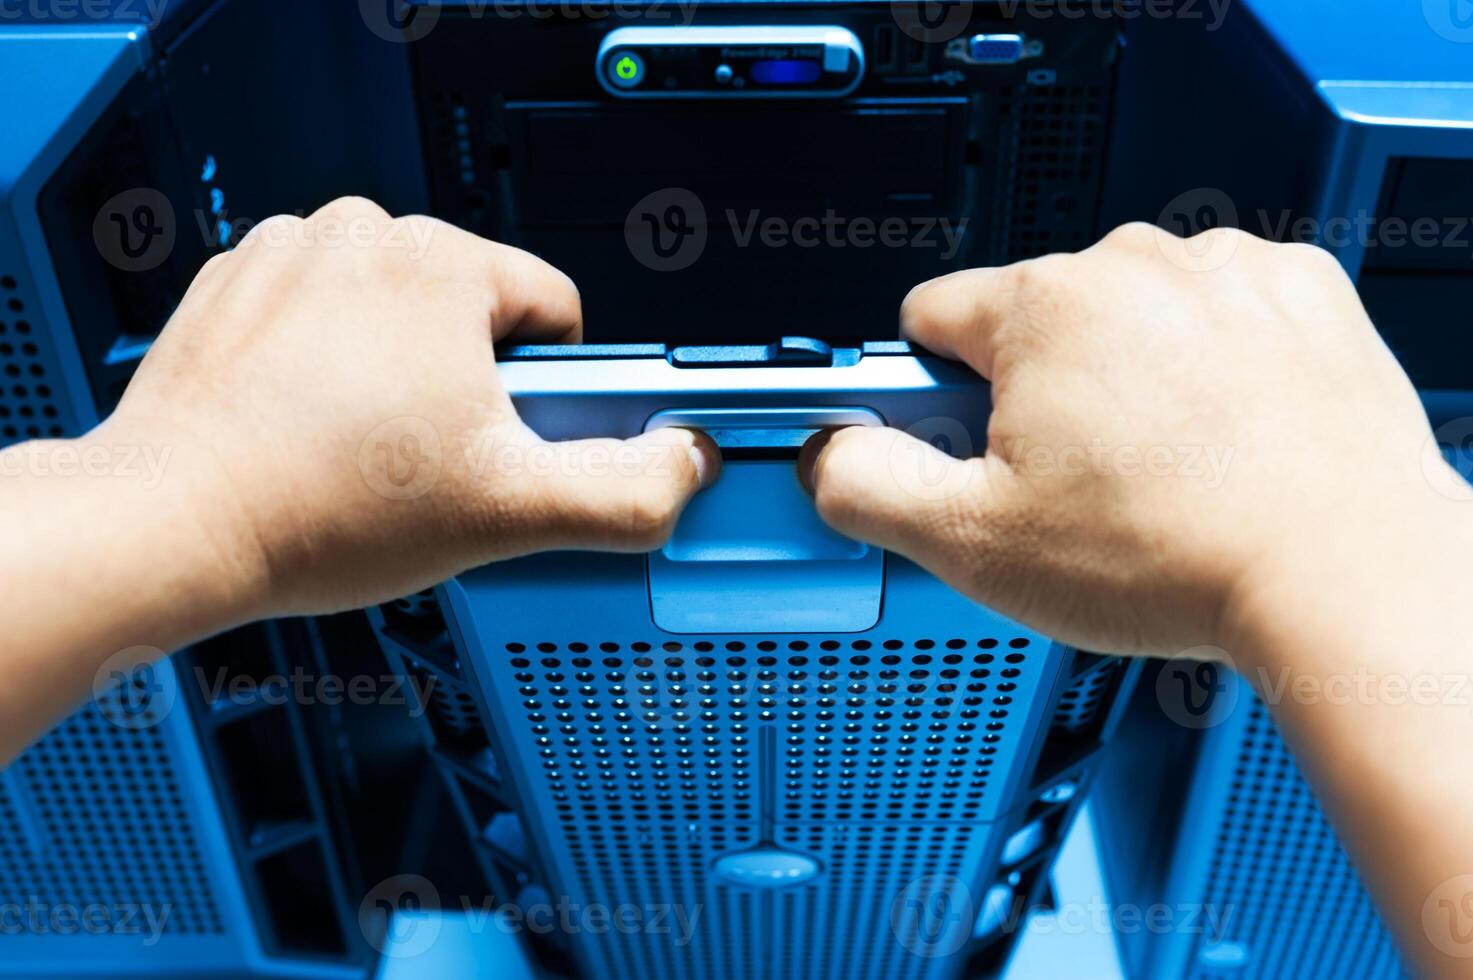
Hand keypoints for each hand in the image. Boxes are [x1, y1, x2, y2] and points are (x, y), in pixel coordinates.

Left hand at [103, 196, 717, 618]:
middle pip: (477, 310)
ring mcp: (291, 252)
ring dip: (403, 371)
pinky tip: (315, 425)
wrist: (173, 523)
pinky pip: (330, 313)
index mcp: (441, 262)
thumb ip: (626, 491)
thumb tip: (685, 462)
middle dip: (473, 384)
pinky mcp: (240, 282)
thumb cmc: (317, 507)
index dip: (552, 395)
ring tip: (366, 447)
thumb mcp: (510, 512)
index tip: (509, 442)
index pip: (556, 312)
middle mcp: (363, 233)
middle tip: (432, 460)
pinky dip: (334, 362)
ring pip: (402, 312)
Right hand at [802, 223, 1448, 658]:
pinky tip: (1224, 430)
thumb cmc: (1178, 555)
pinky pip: (1220, 311)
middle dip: (1035, 388)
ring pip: (1129, 313)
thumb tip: (828, 454)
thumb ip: (869, 488)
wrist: (1343, 570)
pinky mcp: (1298, 292)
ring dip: (1127, 370)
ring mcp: (1224, 273)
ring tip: (1159, 464)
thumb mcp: (974, 543)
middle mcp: (1132, 266)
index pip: (932, 316)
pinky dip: (1214, 359)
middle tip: (1071, 479)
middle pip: (1035, 318)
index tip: (960, 438)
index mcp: (1041, 307)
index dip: (930, 388)